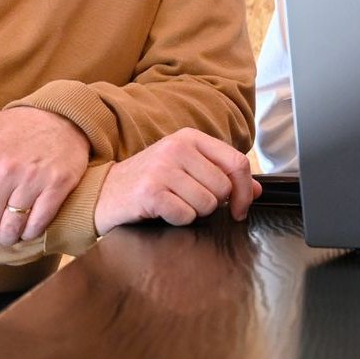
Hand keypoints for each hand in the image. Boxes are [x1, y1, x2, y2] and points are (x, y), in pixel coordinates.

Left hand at [0, 107, 90, 252]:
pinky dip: (30, 232)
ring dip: (7, 236)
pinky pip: (38, 223)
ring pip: (11, 227)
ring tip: (8, 231)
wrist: (61, 116)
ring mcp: (33, 177)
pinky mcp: (57, 184)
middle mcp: (5, 167)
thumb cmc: (9, 128)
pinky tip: (27, 227)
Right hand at [94, 129, 260, 233]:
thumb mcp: (186, 169)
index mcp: (190, 138)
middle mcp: (177, 148)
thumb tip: (257, 190)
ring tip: (174, 204)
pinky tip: (163, 212)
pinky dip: (178, 220)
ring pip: (208, 204)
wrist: (103, 192)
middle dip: (213, 204)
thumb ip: (221, 175)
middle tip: (190, 202)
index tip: (241, 208)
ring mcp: (162, 168)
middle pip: (224, 188)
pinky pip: (186, 216)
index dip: (246, 190)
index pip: (237, 162)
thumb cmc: (149, 182)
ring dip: (194, 213)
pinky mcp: (151, 192)